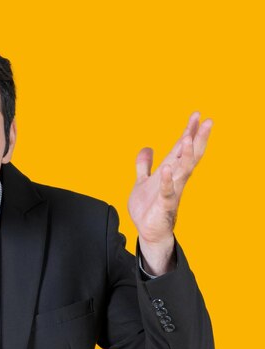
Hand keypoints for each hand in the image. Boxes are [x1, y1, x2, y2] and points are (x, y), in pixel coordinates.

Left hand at [127, 112, 212, 274]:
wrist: (147, 231)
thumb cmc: (148, 207)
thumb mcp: (142, 182)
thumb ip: (144, 165)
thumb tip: (146, 148)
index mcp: (169, 171)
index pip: (181, 149)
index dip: (188, 132)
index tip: (196, 115)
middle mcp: (174, 179)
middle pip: (189, 156)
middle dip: (197, 139)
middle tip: (208, 121)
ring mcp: (172, 191)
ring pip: (183, 171)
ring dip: (187, 155)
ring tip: (189, 138)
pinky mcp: (165, 204)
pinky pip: (168, 191)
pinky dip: (167, 180)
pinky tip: (166, 169)